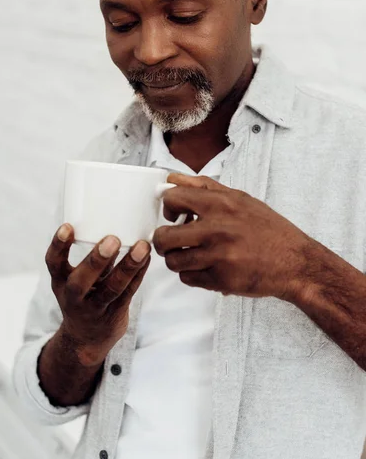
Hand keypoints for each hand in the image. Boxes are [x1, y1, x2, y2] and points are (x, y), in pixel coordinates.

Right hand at [45, 224, 150, 365]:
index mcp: (61, 282)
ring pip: (112, 289)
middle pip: (81, 282)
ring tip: (142, 247)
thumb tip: (114, 222)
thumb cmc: (84, 296)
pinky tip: (148, 258)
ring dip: (128, 266)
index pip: (53, 263)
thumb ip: (92, 257)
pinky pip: (130, 292)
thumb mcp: (77, 279)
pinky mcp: (115, 314)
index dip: (58, 246)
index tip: (67, 226)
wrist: (86, 340)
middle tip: (112, 239)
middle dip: (96, 260)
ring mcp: (94, 308)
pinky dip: (139, 273)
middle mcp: (74, 297)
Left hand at [153, 173, 310, 300]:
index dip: (168, 207)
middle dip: (163, 240)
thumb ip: (204, 186)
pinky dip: (191, 274)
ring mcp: (218, 257)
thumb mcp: (240, 198)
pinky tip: (205, 267)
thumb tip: (172, 178)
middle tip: (172, 240)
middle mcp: (217, 229)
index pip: (173, 198)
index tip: (174, 215)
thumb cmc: (268, 229)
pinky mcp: (220, 280)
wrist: (294, 262)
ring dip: (177, 259)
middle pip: (164, 237)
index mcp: (221, 204)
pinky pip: (188, 278)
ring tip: (190, 255)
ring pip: (173, 261)